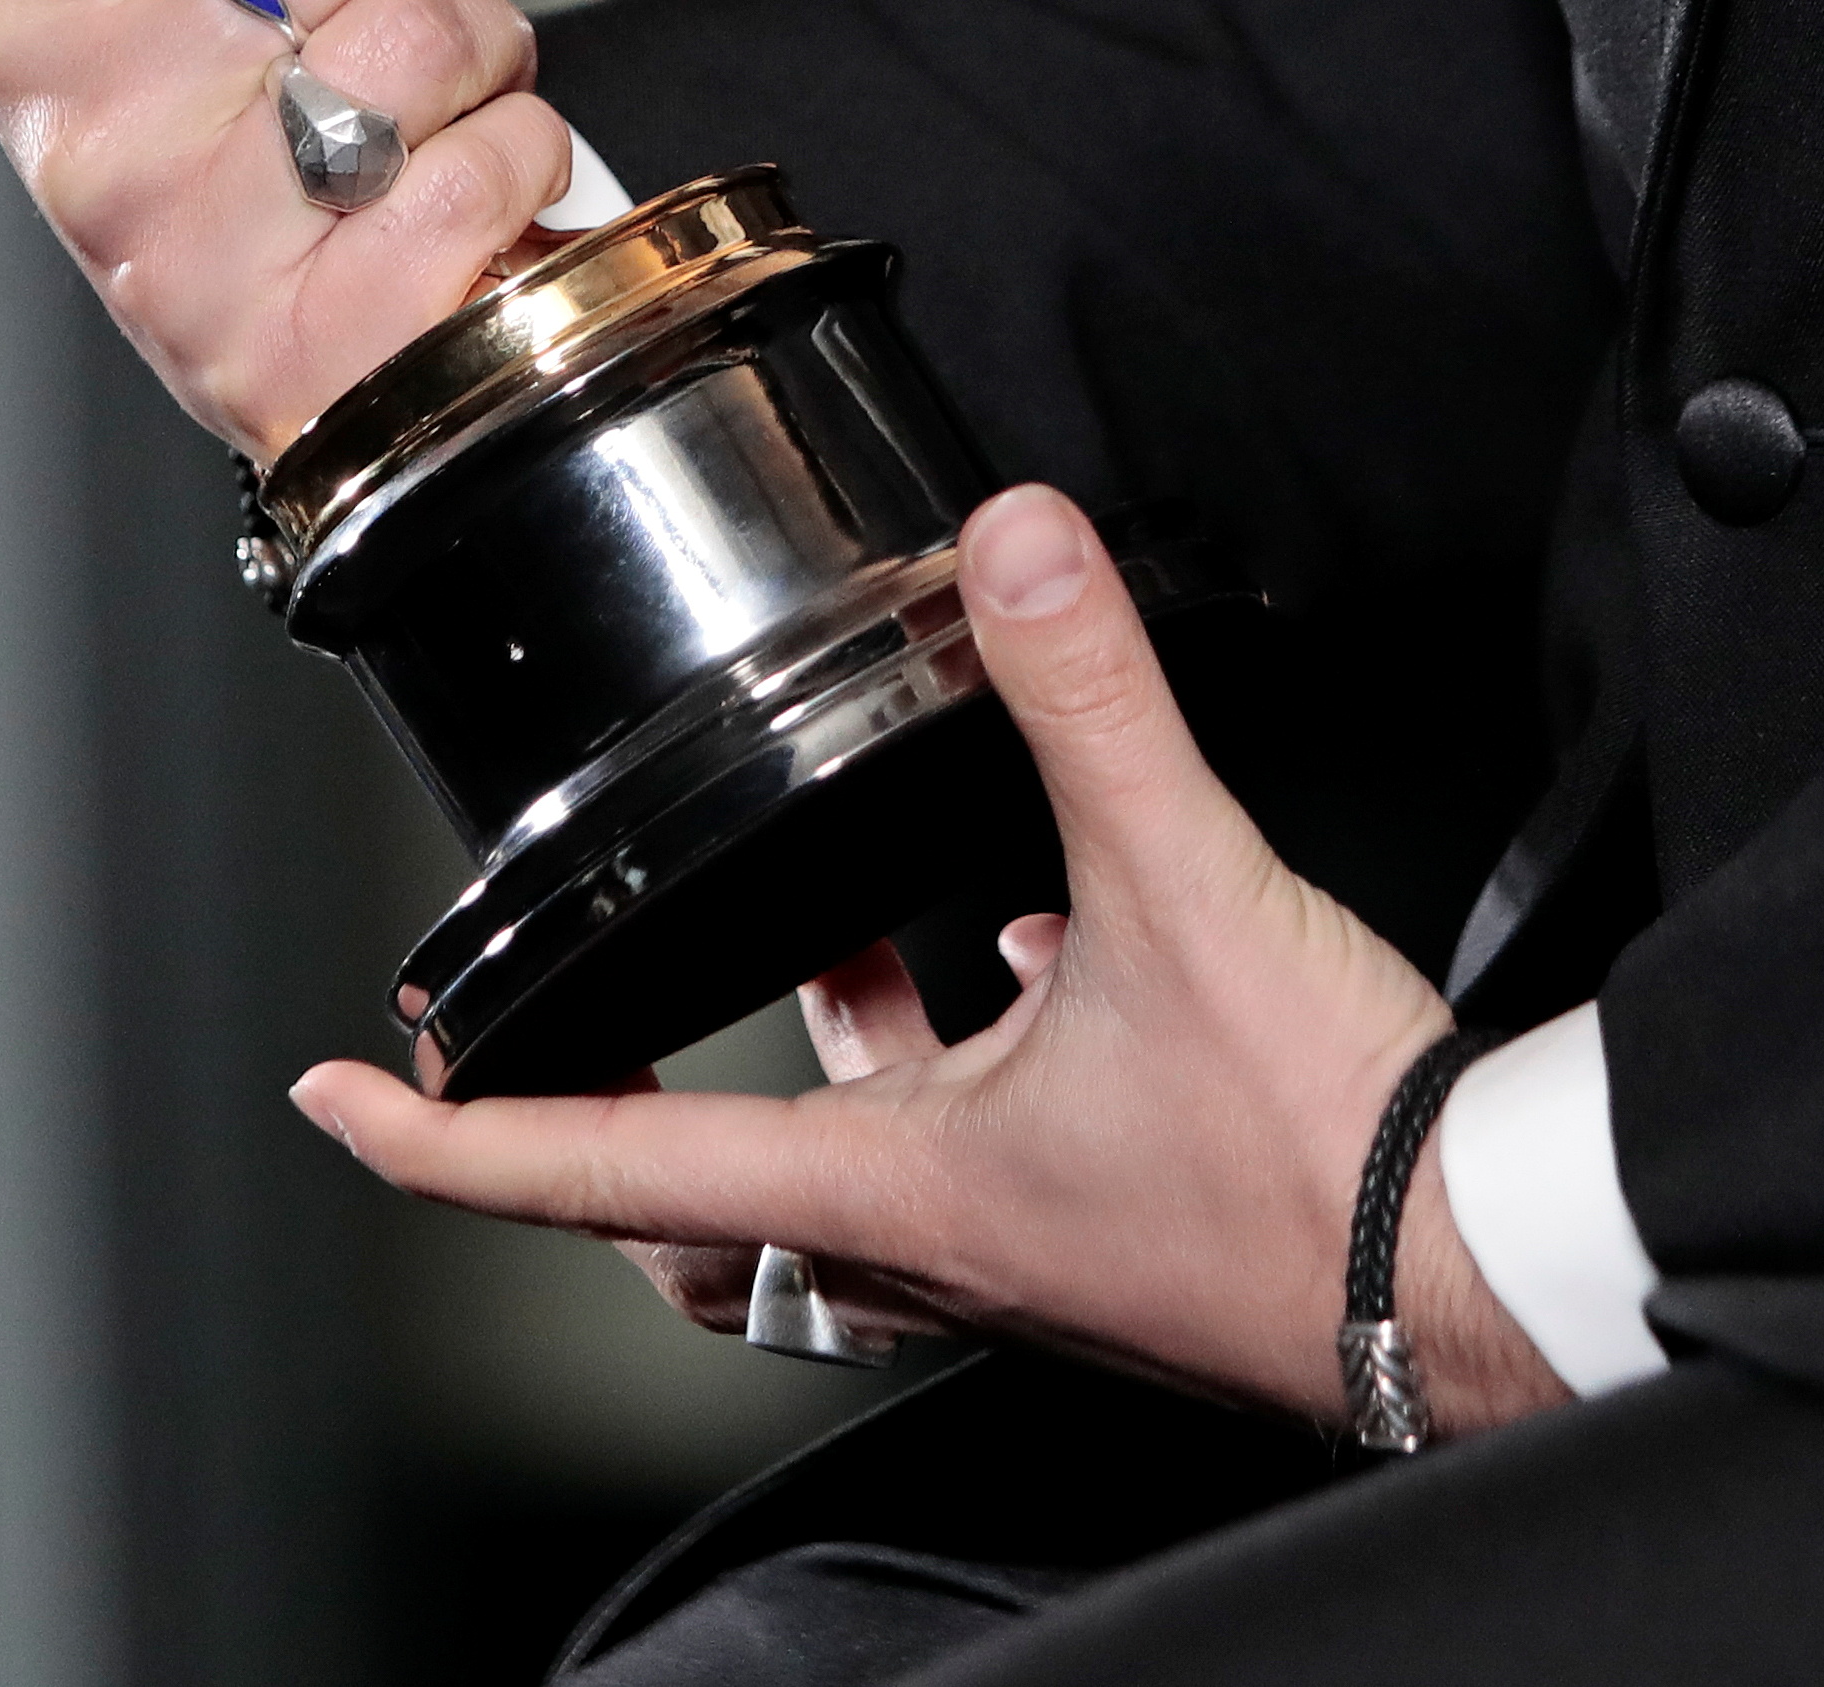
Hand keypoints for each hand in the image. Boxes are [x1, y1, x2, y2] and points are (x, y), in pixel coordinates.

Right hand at [0, 0, 578, 457]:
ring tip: (416, 102)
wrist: (297, 341)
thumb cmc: (263, 102)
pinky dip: (516, 159)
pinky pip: (493, 165)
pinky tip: (445, 193)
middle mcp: (82, 127)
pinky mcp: (310, 348)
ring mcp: (186, 252)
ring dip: (480, 51)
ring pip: (437, 31)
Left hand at [292, 484, 1576, 1436]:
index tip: (345, 1095)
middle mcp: (937, 1243)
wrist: (1477, 1274)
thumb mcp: (1185, 889)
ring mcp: (1027, 1249)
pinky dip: (980, 1049)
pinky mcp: (1118, 1228)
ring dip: (826, 1057)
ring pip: (854, 1174)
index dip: (447, 1135)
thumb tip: (1015, 548)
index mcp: (895, 1189)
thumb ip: (1091, 703)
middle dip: (629, 1119)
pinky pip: (992, 1149)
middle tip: (584, 1027)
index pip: (600, 1171)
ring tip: (836, 935)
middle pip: (708, 1205)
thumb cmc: (1322, 1158)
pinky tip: (1047, 950)